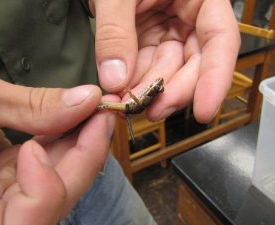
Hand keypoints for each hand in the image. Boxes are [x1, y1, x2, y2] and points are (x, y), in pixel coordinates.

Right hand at [0, 70, 115, 224]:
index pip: (25, 224)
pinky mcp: (6, 178)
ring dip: (79, 144)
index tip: (47, 144)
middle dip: (85, 155)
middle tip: (103, 112)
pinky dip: (62, 140)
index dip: (46, 189)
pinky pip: (45, 165)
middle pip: (52, 200)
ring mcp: (0, 196)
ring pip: (56, 181)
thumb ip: (30, 107)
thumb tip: (87, 99)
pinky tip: (72, 115)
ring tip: (92, 109)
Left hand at [91, 0, 239, 122]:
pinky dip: (136, 85)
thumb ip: (115, 32)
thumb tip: (115, 80)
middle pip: (194, 65)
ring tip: (130, 106)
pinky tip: (124, 94)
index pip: (220, 40)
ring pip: (169, 72)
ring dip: (151, 93)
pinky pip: (148, 70)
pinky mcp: (151, 43)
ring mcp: (170, 33)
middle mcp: (190, 19)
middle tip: (149, 111)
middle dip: (172, 92)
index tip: (203, 111)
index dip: (215, 78)